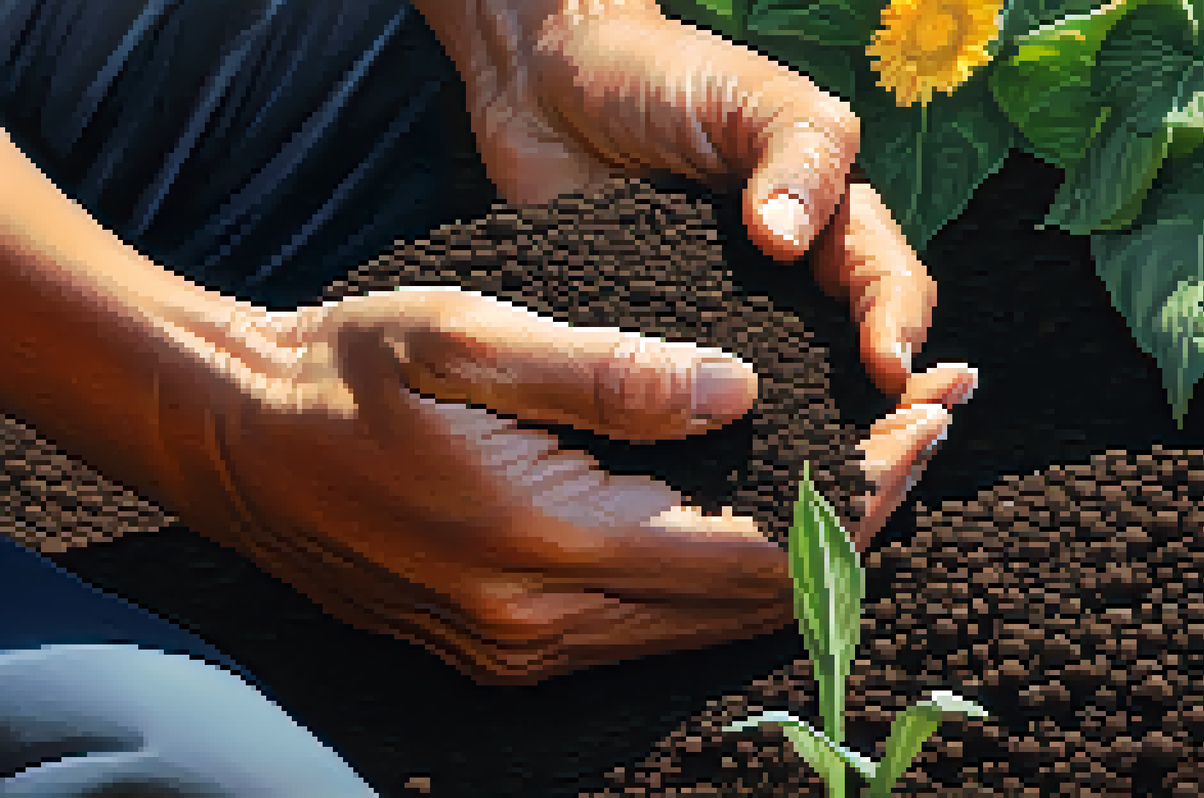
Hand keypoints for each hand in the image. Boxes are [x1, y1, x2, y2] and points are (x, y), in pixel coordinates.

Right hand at [164, 288, 973, 684]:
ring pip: (705, 626)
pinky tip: (766, 524)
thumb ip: (608, 372)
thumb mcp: (470, 339)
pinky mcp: (506, 647)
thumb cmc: (344, 374)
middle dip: (851, 530)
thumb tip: (738, 392)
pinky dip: (724, 581)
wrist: (231, 438)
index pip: (753, 551)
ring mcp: (524, 650)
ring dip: (798, 559)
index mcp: (547, 544)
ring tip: (871, 479)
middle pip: (745, 603)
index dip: (854, 502)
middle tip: (923, 448)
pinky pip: (650, 629)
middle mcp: (544, 623)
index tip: (923, 436)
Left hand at [414, 0, 974, 548]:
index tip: (887, 369)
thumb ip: (797, 151)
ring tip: (800, 480)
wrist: (548, 84)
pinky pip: (688, 399)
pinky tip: (704, 472)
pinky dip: (702, 437)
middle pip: (849, 363)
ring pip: (776, 397)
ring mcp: (725, 325)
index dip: (899, 328)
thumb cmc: (665, 74)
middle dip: (872, 410)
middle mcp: (790, 289)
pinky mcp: (657, 348)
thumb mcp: (752, 95)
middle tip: (875, 455)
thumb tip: (794, 238)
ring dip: (792, 438)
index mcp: (832, 227)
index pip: (889, 287)